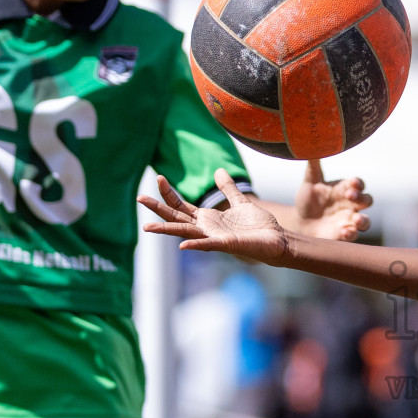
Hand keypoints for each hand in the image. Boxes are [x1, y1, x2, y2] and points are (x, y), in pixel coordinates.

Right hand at [140, 171, 290, 263]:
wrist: (277, 241)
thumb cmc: (259, 226)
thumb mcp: (241, 202)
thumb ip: (229, 189)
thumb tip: (219, 171)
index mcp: (209, 219)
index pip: (181, 206)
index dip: (169, 193)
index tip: (158, 177)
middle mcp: (207, 229)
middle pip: (176, 218)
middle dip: (158, 208)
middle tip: (139, 198)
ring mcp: (215, 238)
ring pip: (186, 232)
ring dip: (167, 230)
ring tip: (147, 228)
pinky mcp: (227, 245)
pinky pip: (208, 245)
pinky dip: (196, 245)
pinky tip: (182, 246)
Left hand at [294, 158, 372, 239]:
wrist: (300, 222)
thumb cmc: (308, 199)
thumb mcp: (310, 181)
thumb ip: (313, 165)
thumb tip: (310, 145)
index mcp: (344, 189)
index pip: (358, 184)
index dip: (358, 183)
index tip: (352, 183)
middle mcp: (351, 205)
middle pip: (367, 201)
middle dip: (362, 198)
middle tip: (350, 196)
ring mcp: (349, 220)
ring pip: (366, 221)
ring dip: (364, 220)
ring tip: (356, 220)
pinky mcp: (344, 235)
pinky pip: (353, 235)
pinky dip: (351, 234)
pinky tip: (344, 232)